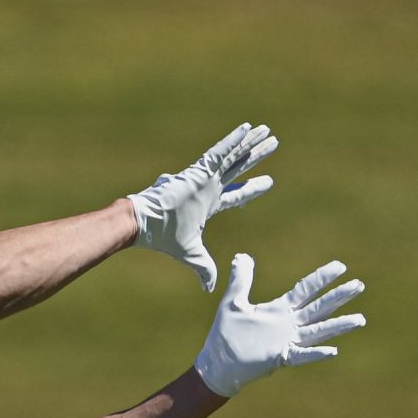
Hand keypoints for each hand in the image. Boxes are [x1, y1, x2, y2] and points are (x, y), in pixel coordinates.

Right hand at [126, 123, 278, 291]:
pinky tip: (248, 128)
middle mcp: (209, 186)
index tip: (270, 182)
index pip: (236, 194)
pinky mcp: (198, 171)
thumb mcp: (192, 255)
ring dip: (250, 144)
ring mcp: (204, 177)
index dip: (253, 188)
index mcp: (209, 204)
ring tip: (267, 131)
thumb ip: (204, 268)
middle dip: (256, 156)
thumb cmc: (164, 237)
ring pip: (233, 156)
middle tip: (272, 142)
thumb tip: (210, 289)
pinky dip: (233, 141)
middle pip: (239, 168)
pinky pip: (219, 152)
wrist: (144, 224)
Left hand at [195, 253, 365, 396]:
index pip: (306, 289)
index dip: (322, 277)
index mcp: (280, 309)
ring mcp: (287, 342)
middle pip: (319, 307)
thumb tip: (242, 256)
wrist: (217, 364)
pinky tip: (333, 351)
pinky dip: (316, 354)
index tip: (340, 266)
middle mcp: (289, 324)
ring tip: (360, 319)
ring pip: (318, 331)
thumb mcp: (233, 302)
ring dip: (338, 325)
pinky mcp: (280, 358)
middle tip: (359, 285)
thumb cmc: (226, 335)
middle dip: (339, 296)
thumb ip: (241, 280)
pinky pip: (301, 355)